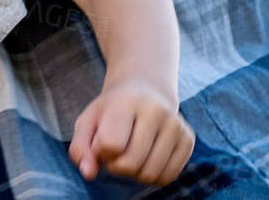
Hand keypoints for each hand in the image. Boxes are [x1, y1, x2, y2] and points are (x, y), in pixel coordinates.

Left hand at [69, 80, 193, 184]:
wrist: (144, 90)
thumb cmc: (111, 110)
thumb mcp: (88, 121)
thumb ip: (80, 148)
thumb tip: (88, 173)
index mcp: (125, 101)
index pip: (111, 144)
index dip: (100, 151)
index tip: (101, 141)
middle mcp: (155, 110)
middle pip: (130, 163)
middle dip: (116, 165)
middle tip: (115, 151)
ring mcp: (175, 124)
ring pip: (150, 174)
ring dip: (134, 173)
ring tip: (130, 154)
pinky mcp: (188, 139)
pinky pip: (168, 177)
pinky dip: (152, 176)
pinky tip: (146, 158)